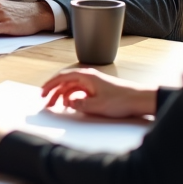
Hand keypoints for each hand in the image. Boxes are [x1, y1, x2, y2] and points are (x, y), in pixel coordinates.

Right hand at [40, 68, 157, 118]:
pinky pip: (80, 93)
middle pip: (65, 83)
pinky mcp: (98, 91)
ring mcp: (93, 84)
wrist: (140, 100)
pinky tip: (70, 106)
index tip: (42, 92)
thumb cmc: (122, 100)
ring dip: (62, 96)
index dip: (50, 85)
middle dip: (54, 92)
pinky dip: (72, 98)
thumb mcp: (98, 105)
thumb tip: (68, 102)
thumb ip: (80, 104)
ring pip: (72, 88)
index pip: (62, 77)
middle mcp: (88, 78)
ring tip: (56, 107)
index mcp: (86, 77)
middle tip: (46, 103)